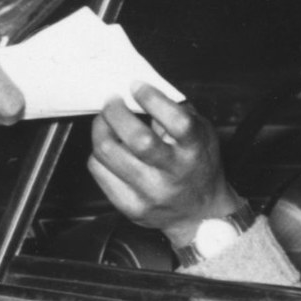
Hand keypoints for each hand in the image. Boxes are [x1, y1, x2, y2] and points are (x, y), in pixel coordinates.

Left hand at [87, 88, 246, 246]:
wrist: (200, 214)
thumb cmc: (197, 165)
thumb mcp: (201, 134)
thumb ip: (177, 111)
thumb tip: (140, 89)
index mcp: (194, 150)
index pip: (176, 121)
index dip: (151, 99)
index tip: (136, 86)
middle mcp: (174, 173)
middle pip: (137, 139)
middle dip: (116, 112)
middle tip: (112, 101)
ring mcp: (151, 193)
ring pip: (108, 154)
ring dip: (100, 129)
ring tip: (104, 121)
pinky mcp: (131, 207)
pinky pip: (99, 171)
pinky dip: (98, 154)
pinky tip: (107, 147)